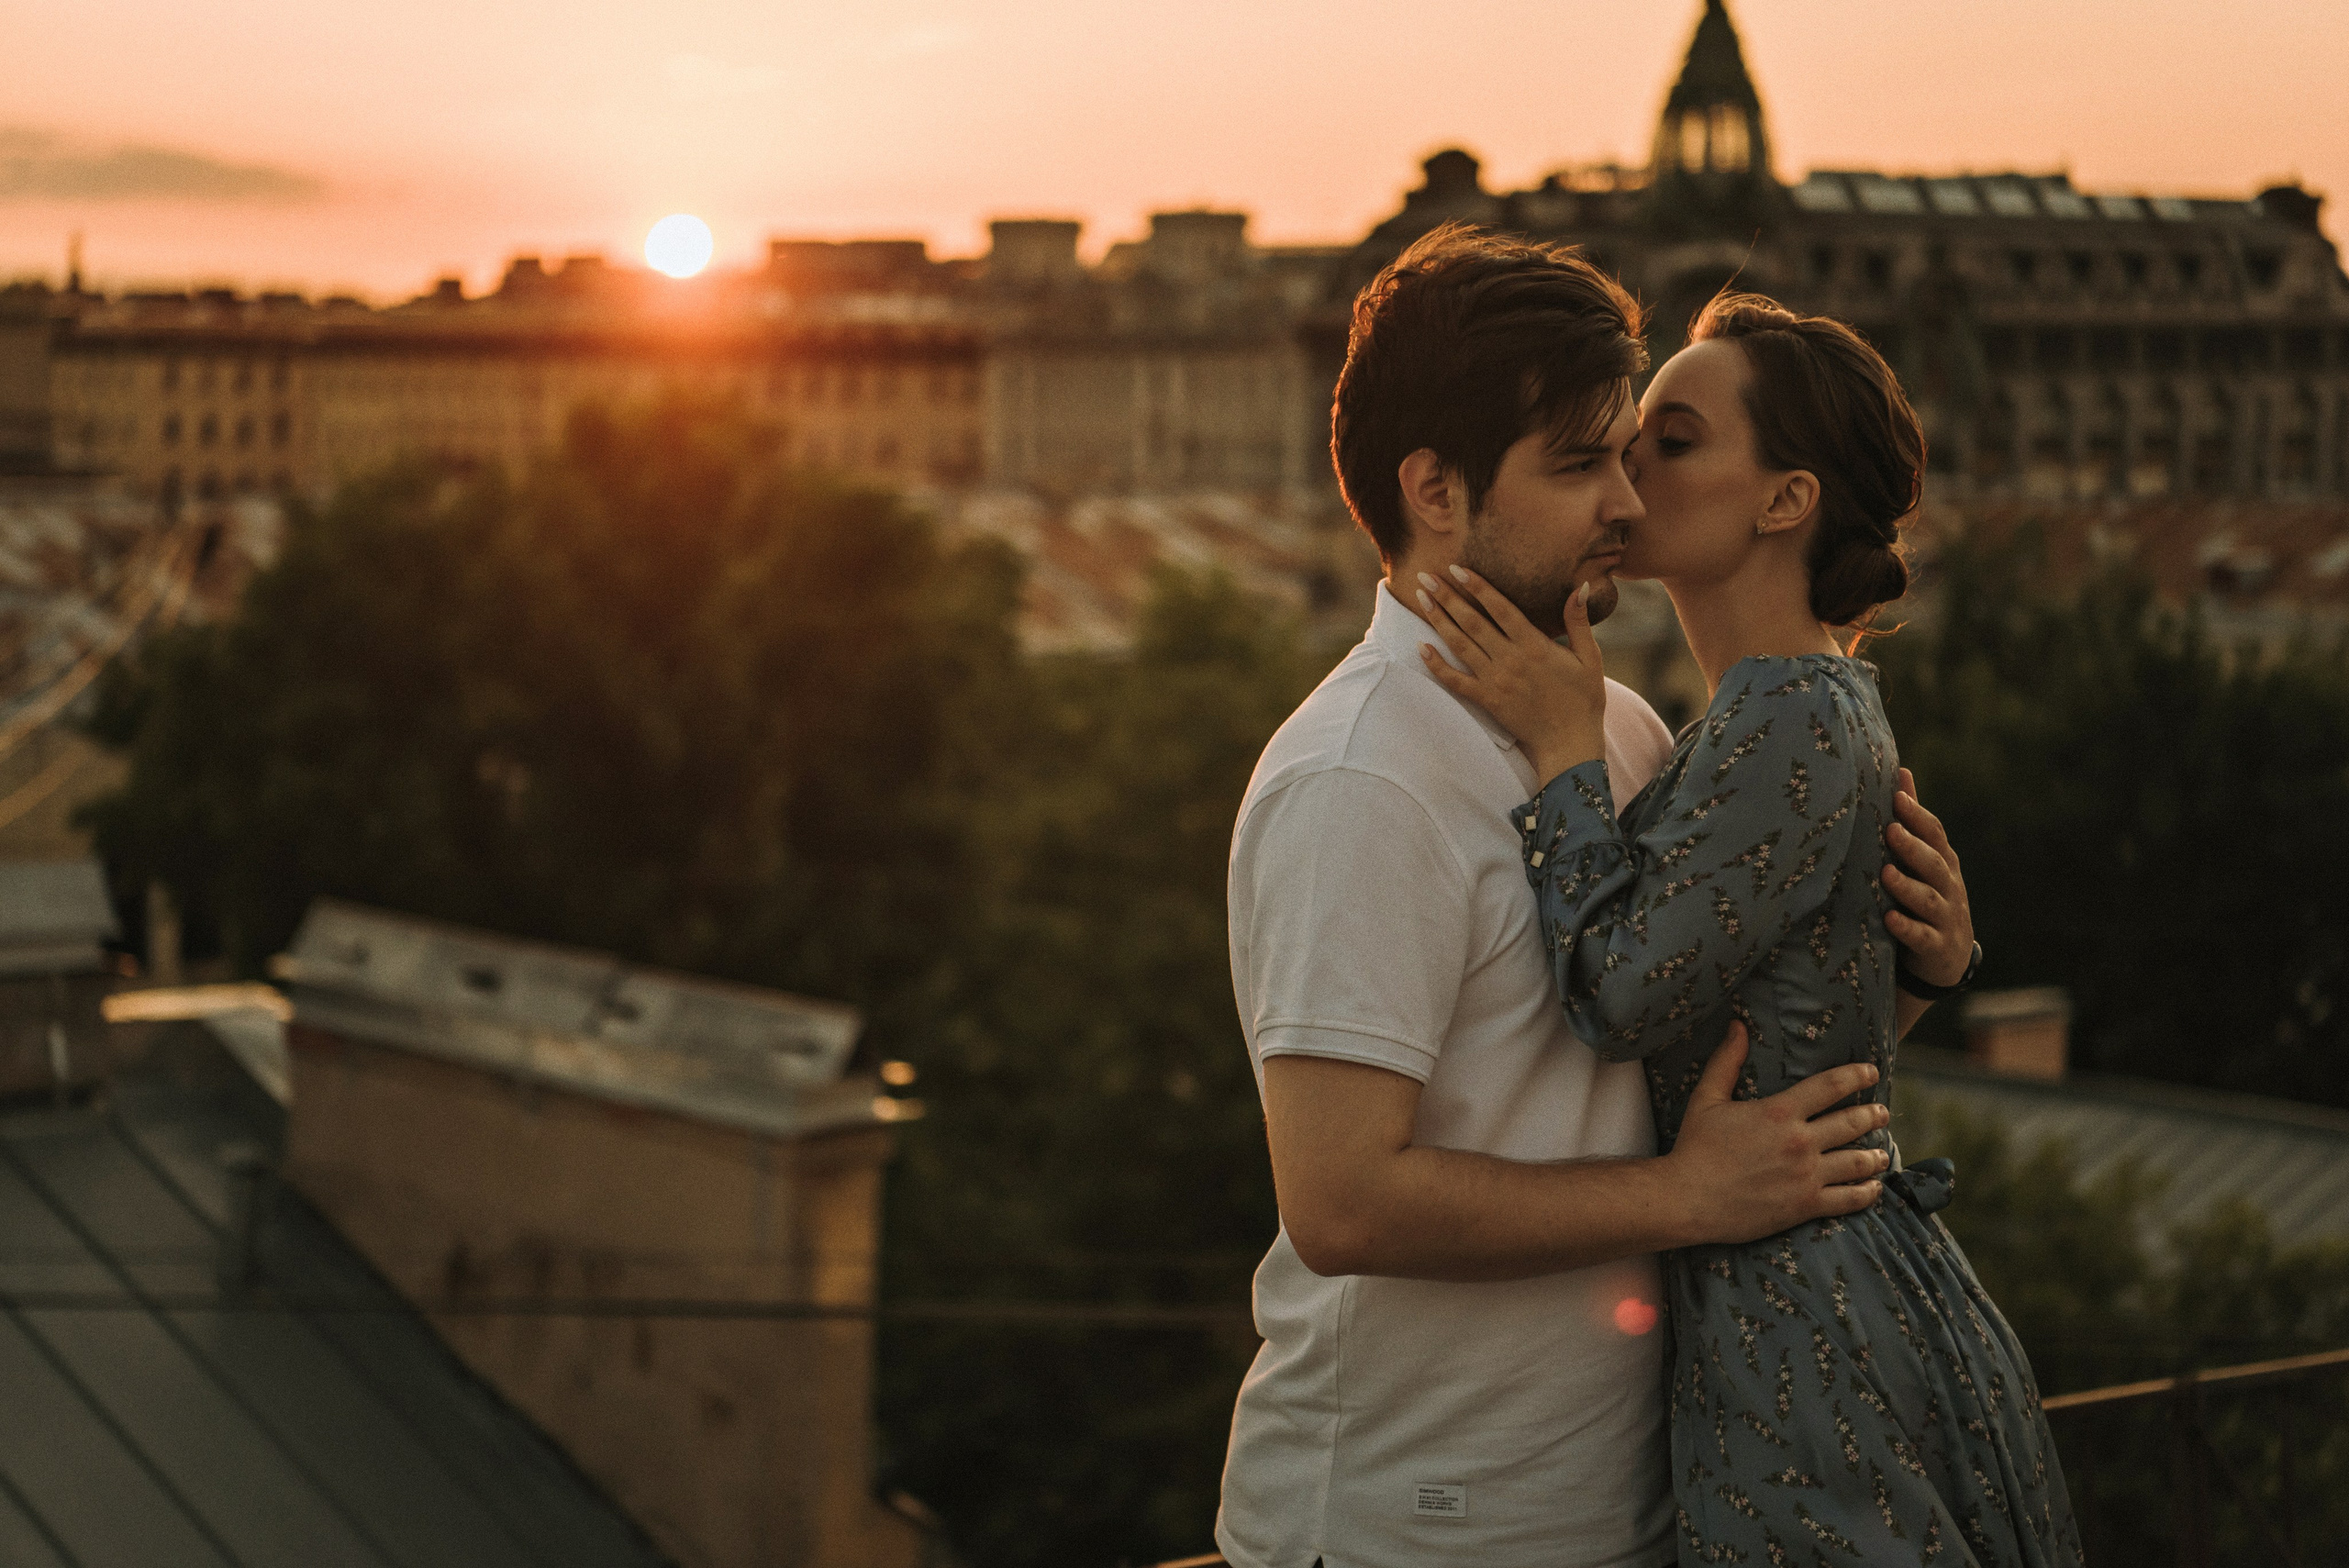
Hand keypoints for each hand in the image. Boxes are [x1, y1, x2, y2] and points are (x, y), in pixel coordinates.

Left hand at [1412, 565, 1606, 781]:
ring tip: (1421, 599)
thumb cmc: (1584, 699)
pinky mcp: (1487, 701)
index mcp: (1535, 645)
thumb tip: (1579, 586)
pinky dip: (1437, 665)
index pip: (1500, 608)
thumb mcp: (1590, 657)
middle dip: (1447, 597)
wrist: (1570, 742)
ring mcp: (1496, 681)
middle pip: (1472, 622)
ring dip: (1438, 621)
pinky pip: (1456, 681)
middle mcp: (1511, 660)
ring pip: (1460, 646)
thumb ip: (1579, 621)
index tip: (1456, 568)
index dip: (1477, 587)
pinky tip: (1421, 648)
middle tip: (1425, 576)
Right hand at [1665, 1022, 1887, 1245]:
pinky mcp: (1805, 1205)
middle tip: (1883, 1113)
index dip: (1856, 1075)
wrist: (1688, 1199)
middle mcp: (1800, 1142)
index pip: (1830, 1086)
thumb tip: (1738, 1025)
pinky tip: (1874, 1187)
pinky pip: (1849, 1199)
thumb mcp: (1707, 1098)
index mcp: (1779, 1112)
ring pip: (1857, 1162)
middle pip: (1851, 1123)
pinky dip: (1867, 1192)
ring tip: (1882, 1154)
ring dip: (1875, 1155)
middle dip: (1873, 1115)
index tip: (1871, 1072)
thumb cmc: (1694, 1148)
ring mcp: (1806, 1176)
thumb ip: (1726, 1061)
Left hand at [1883, 767, 1972, 988]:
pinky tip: (1889, 918)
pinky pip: (1922, 937)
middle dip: (1913, 846)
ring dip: (1908, 886)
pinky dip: (1906, 928)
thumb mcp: (1924, 859)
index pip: (1936, 835)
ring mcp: (1945, 917)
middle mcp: (1948, 887)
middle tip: (1890, 829)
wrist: (1947, 957)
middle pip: (1934, 864)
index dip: (1919, 817)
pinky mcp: (1936, 947)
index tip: (1897, 797)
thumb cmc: (1927, 896)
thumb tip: (1901, 770)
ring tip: (1885, 873)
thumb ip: (1912, 819)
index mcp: (1943, 862)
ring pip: (1928, 900)